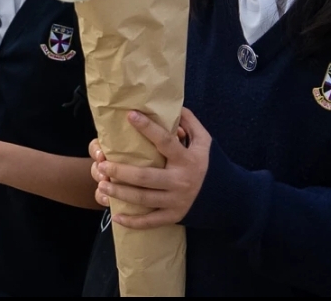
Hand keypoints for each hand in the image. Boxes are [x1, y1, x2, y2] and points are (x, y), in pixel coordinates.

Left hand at [92, 108, 210, 228]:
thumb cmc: (211, 164)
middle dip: (120, 171)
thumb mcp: (205, 141)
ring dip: (120, 193)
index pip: (165, 141)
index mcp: (187, 159)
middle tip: (102, 165)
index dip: (148, 128)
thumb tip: (173, 107)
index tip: (130, 115)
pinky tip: (117, 216)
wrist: (228, 198)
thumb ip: (190, 123)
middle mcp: (180, 181)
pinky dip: (134, 222)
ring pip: (143, 199)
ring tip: (102, 185)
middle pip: (145, 177)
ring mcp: (177, 201)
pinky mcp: (175, 216)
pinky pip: (151, 221)